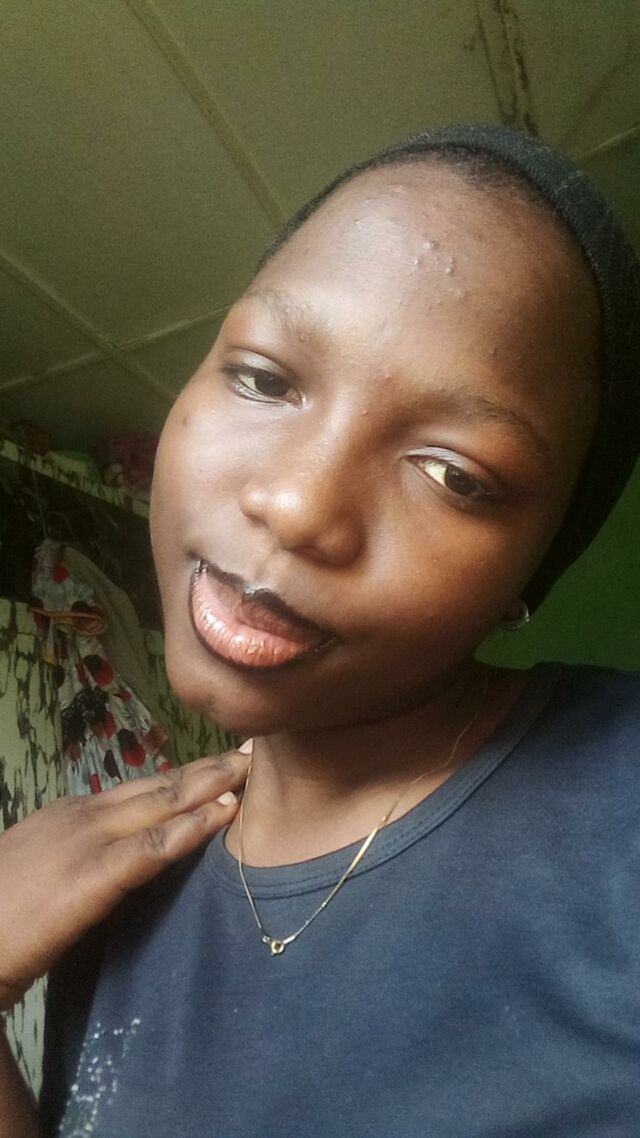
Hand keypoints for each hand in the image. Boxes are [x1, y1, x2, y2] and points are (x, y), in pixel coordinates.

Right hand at [0, 745, 250, 1011]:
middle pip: (158, 785)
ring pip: (163, 803)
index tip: (219, 764)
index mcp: (69, 814)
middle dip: (208, 768)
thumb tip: (112, 855)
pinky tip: (223, 814)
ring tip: (250, 770)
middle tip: (251, 750)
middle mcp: (82, 815)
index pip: (139, 789)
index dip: (182, 776)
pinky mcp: (92, 874)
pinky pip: (154, 846)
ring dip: (211, 785)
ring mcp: (88, 840)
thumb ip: (75, 855)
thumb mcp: (39, 871)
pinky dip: (192, 827)